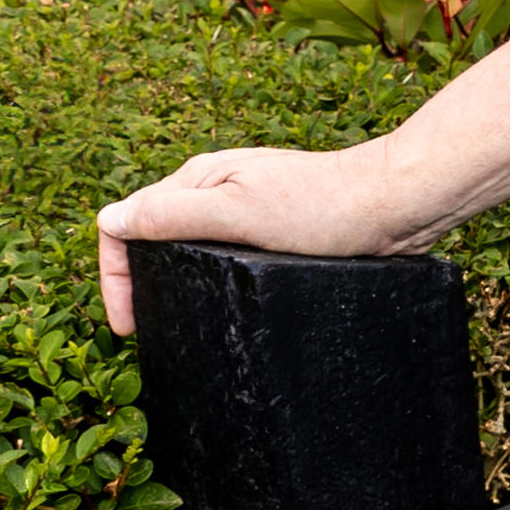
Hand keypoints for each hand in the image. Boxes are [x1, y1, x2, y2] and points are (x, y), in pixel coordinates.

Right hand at [88, 143, 449, 338]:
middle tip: (147, 330)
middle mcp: (217, 190)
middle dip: (140, 281)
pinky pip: (226, 257)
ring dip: (175, 282)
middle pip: (153, 236)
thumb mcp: (239, 212)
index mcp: (200, 179)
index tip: (126, 324)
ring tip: (179, 323)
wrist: (398, 205)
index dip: (114, 274)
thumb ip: (173, 214)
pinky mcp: (274, 230)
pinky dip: (212, 281)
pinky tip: (224, 305)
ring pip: (189, 249)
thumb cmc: (325, 206)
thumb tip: (111, 220)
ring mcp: (246, 209)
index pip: (127, 222)